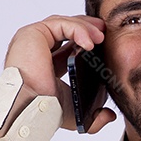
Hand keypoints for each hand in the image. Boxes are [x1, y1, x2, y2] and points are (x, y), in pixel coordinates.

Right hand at [3, 15, 116, 132]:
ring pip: (63, 24)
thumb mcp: (75, 112)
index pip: (66, 45)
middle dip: (87, 28)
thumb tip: (109, 115)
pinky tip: (90, 43)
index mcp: (44, 64)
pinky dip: (78, 30)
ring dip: (85, 28)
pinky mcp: (32, 34)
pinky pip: (60, 24)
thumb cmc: (44, 111)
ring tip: (101, 38)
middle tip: (104, 32)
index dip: (85, 40)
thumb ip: (93, 114)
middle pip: (65, 29)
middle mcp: (36, 50)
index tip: (102, 42)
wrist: (33, 110)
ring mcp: (32, 41)